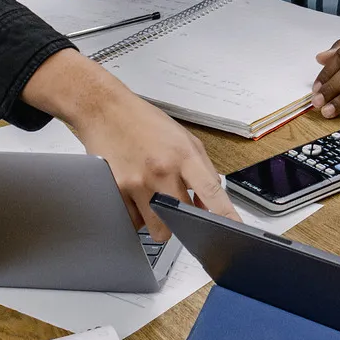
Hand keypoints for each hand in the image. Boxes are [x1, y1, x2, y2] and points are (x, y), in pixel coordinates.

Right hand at [23, 48, 238, 240]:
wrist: (105, 111)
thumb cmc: (146, 123)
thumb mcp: (185, 139)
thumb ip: (203, 170)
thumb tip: (210, 203)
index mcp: (183, 156)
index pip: (211, 192)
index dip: (225, 215)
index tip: (234, 229)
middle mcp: (161, 171)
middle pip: (182, 220)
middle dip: (185, 222)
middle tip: (180, 209)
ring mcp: (136, 183)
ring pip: (157, 228)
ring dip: (161, 222)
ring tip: (156, 201)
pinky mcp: (115, 191)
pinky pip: (133, 221)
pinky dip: (138, 216)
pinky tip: (137, 196)